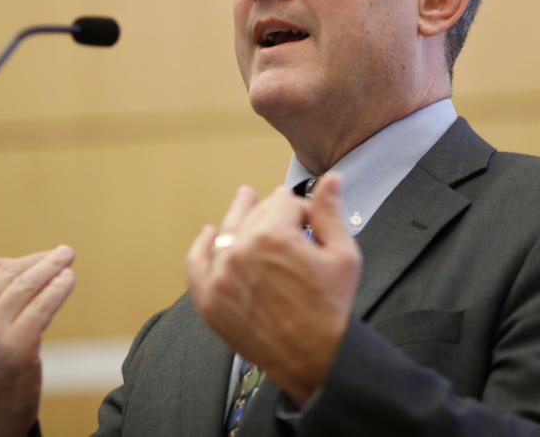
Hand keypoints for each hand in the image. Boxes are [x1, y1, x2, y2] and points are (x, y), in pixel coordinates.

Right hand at [0, 245, 75, 436]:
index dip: (18, 260)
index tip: (39, 258)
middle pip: (12, 275)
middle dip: (40, 262)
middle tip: (64, 253)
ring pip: (29, 287)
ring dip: (53, 269)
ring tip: (67, 260)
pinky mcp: (16, 345)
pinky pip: (43, 306)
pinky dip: (58, 290)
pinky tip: (68, 280)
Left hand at [185, 173, 361, 404]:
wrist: (316, 358)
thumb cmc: (331, 309)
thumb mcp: (343, 254)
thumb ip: (330, 212)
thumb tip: (331, 179)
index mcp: (274, 235)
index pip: (284, 203)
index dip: (301, 208)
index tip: (309, 218)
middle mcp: (241, 251)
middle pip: (255, 215)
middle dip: (273, 211)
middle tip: (281, 208)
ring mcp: (221, 276)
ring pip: (227, 232)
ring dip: (237, 215)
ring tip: (244, 200)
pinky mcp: (210, 300)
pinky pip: (196, 264)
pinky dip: (201, 246)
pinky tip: (208, 234)